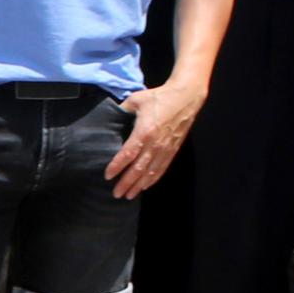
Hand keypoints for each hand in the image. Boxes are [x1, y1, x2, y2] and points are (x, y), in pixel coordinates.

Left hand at [107, 79, 205, 196]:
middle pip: (138, 169)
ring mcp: (165, 149)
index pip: (128, 154)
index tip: (108, 176)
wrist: (185, 98)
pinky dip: (153, 179)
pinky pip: (161, 169)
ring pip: (150, 172)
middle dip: (126, 183)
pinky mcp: (173, 150)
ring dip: (139, 185)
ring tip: (128, 195)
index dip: (117, 166)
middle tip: (115, 194)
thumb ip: (122, 110)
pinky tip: (145, 186)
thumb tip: (110, 117)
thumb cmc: (159, 97)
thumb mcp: (136, 100)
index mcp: (144, 131)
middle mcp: (155, 144)